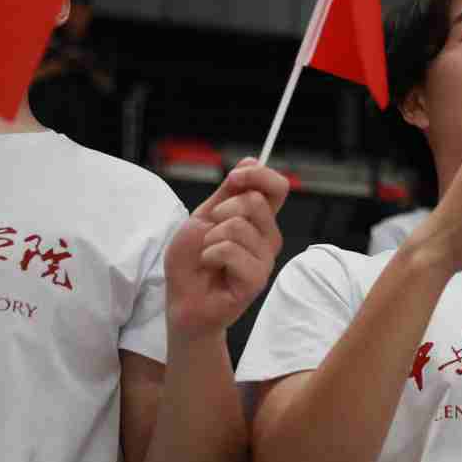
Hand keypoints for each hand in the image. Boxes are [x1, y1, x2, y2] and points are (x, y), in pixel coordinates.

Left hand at [165, 158, 289, 338]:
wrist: (184, 302)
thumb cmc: (192, 263)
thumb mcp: (203, 218)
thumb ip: (227, 192)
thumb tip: (253, 160)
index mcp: (258, 221)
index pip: (277, 187)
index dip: (258, 174)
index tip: (235, 177)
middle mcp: (267, 238)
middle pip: (256, 200)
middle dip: (223, 209)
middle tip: (211, 232)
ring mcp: (264, 259)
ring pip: (239, 226)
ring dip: (211, 239)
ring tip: (208, 255)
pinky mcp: (256, 279)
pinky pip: (231, 251)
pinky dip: (210, 256)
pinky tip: (211, 267)